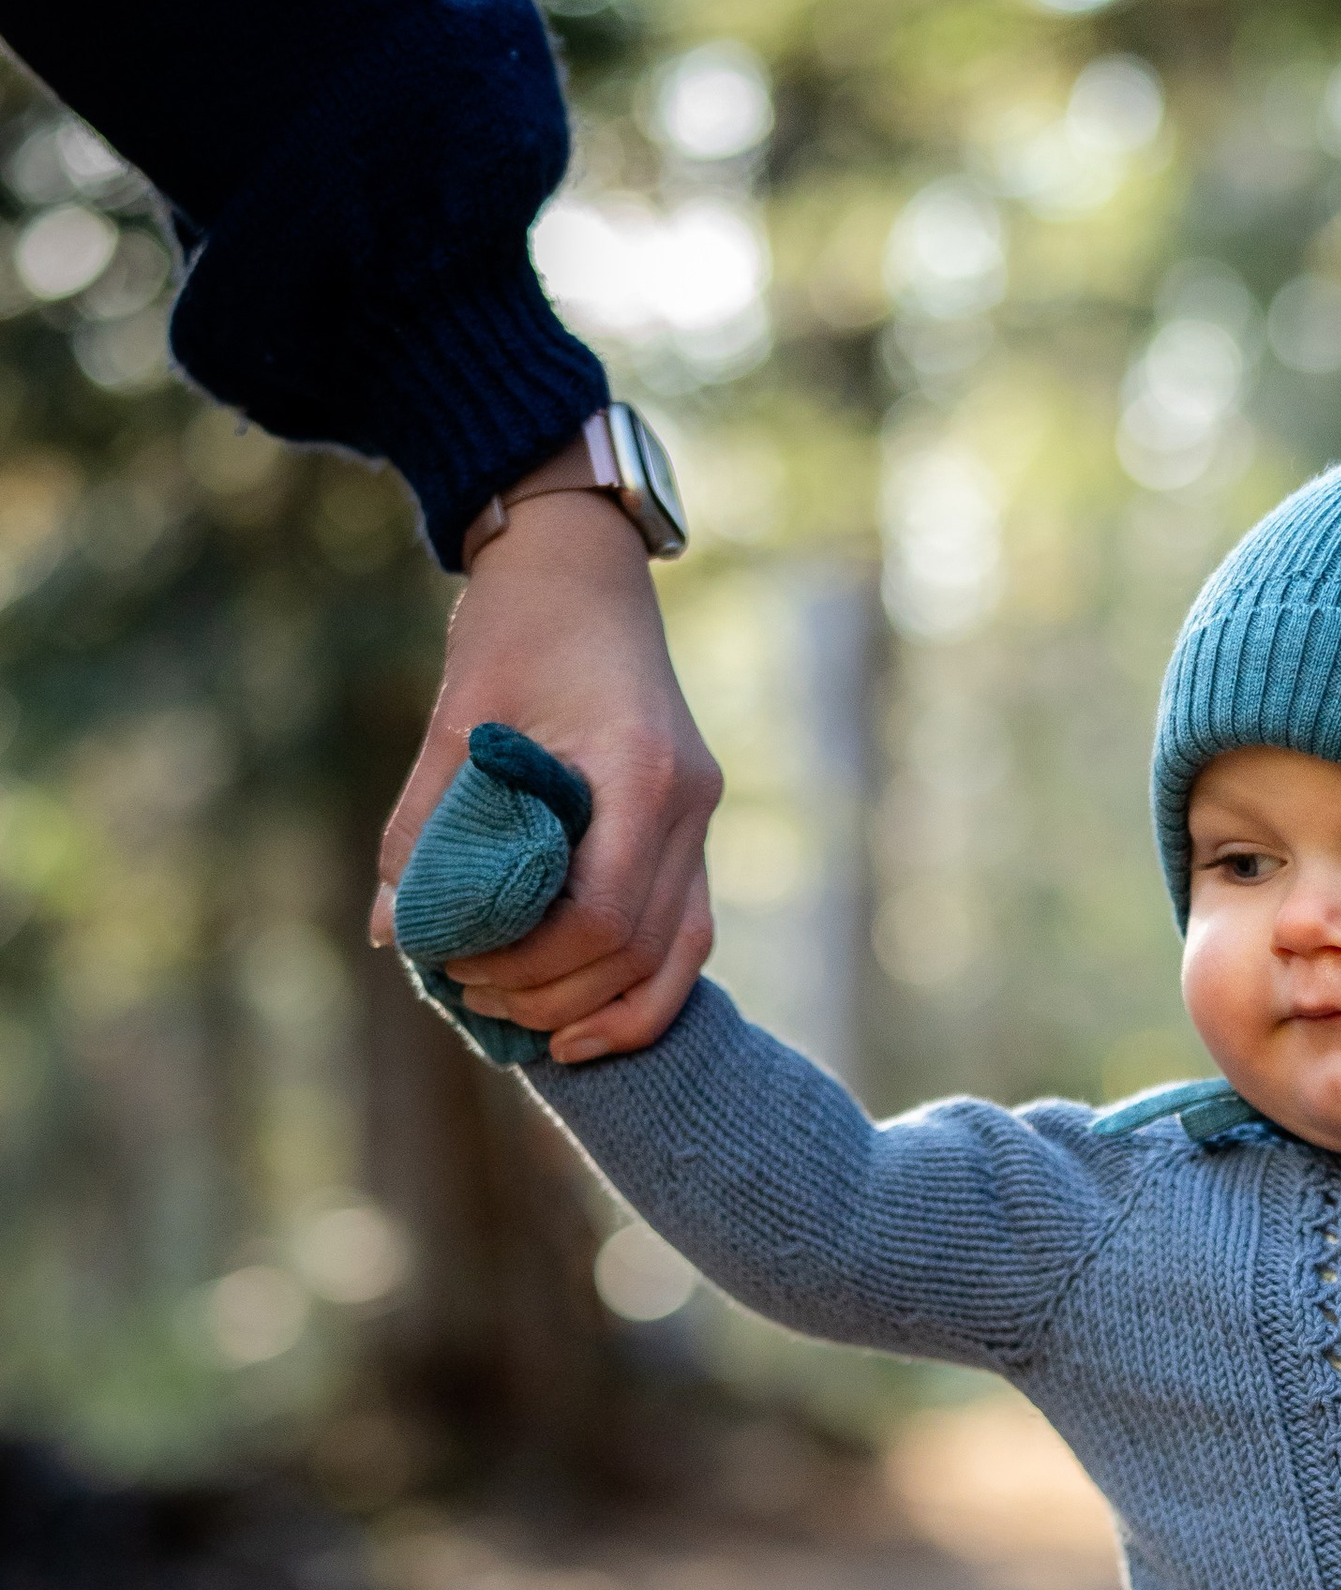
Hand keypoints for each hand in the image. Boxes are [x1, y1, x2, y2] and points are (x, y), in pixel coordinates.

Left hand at [373, 487, 721, 1060]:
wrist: (581, 564)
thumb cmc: (516, 626)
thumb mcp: (456, 721)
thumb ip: (423, 827)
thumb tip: (389, 932)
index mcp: (641, 775)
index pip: (601, 918)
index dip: (529, 965)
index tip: (459, 965)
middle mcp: (690, 807)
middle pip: (640, 953)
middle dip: (555, 996)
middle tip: (473, 999)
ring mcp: (703, 822)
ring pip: (678, 958)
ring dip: (604, 1008)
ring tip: (526, 1026)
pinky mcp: (692, 831)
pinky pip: (684, 935)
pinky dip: (639, 986)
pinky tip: (583, 1017)